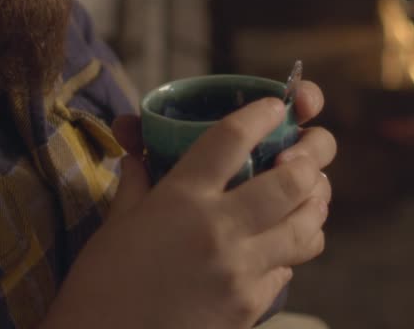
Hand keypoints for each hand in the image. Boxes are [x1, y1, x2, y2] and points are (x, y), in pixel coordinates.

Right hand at [43, 83, 336, 328]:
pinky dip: (290, 253)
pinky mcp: (250, 307)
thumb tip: (138, 154)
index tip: (275, 106)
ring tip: (311, 195)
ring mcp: (240, 271)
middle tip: (311, 150)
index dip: (261, 114)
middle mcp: (218, 229)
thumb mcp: (114, 226)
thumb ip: (136, 184)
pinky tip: (282, 245)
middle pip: (292, 180)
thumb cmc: (99, 287)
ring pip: (306, 227)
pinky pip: (287, 270)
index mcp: (181, 199)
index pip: (232, 139)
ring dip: (313, 206)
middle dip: (311, 158)